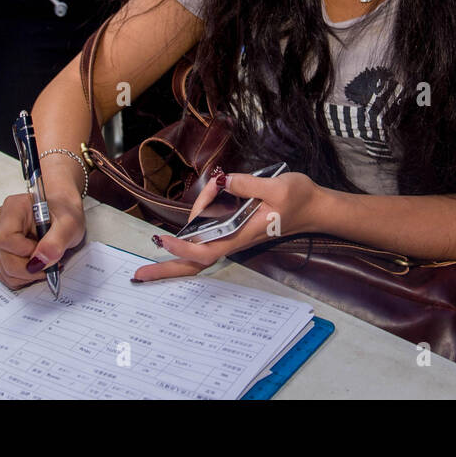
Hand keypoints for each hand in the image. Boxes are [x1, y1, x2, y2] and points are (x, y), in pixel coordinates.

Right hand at [0, 191, 85, 289]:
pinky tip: (36, 264)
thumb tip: (39, 261)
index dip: (25, 252)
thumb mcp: (70, 224)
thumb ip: (56, 242)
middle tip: (50, 262)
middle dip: (30, 268)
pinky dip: (23, 276)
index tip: (44, 252)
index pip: (4, 238)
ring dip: (27, 274)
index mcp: (13, 207)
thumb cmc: (64, 212)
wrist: (63, 211)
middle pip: (3, 258)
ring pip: (3, 270)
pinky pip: (4, 274)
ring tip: (45, 261)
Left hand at [133, 171, 322, 281]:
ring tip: (184, 212)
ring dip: (181, 239)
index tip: (162, 239)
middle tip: (139, 275)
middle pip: (196, 263)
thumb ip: (248, 184)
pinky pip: (209, 233)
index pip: (206, 250)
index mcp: (243, 234)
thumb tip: (222, 181)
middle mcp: (234, 239)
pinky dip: (195, 226)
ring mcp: (234, 235)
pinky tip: (198, 206)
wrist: (316, 206)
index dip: (182, 248)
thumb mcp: (278, 186)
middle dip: (168, 271)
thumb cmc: (299, 199)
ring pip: (200, 247)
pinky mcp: (235, 227)